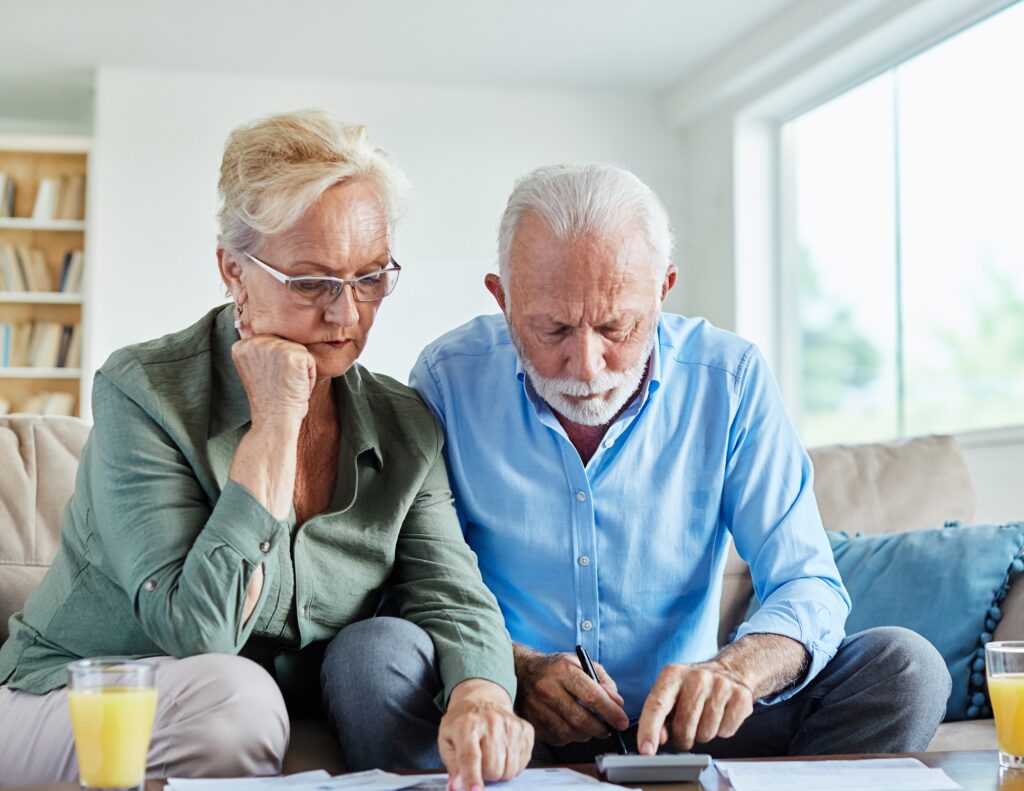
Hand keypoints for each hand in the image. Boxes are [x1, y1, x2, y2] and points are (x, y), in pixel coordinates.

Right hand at [231, 323, 316, 426]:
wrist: (274, 422)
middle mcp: (254, 342)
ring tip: (287, 386)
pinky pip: (310, 361)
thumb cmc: (270, 401)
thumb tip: (276, 335)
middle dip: (289, 366)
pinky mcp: (293, 355)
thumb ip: (261, 350)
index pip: (271, 341)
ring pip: (300, 351)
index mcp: (241, 346)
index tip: (268, 380)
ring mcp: (273, 347)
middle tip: (279, 385)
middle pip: (286, 343)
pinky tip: (296, 388)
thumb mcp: (257, 370)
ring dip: (299, 371)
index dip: (275, 364)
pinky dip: (309, 377)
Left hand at [439, 679, 532, 790]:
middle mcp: (491, 722)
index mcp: (466, 724)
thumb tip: (456, 787)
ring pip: (509, 769)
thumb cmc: (462, 724)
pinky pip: (522, 764)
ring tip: (491, 758)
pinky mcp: (525, 730)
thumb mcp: (447, 741)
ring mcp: (511, 725)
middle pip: (493, 768)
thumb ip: (452, 766)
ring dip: (499, 772)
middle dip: (485, 775)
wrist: (483, 700)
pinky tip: (503, 753)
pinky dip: (512, 765)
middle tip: (479, 765)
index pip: (470, 756)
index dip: (472, 777)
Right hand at [515, 649, 628, 746]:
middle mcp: (547, 688)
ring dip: (587, 733)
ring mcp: (537, 708)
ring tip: (592, 726)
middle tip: (609, 729)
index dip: (610, 712)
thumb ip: (603, 680)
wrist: (523, 672)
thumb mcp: (581, 663)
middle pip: (581, 718)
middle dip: (601, 728)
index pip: (591, 695)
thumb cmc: (557, 669)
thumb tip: (617, 703)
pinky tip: (574, 726)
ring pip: (570, 732)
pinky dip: (572, 736)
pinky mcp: (533, 723)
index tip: (622, 722)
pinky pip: (559, 738)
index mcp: (563, 670)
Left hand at [637, 661, 753, 753]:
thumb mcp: (670, 694)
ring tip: (704, 718)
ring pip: (705, 734)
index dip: (649, 730)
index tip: (646, 750)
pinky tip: (720, 716)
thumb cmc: (693, 688)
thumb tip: (657, 739)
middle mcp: (697, 676)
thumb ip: (658, 716)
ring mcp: (721, 685)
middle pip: (683, 727)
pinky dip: (721, 731)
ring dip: (702, 734)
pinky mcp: (741, 696)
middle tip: (685, 730)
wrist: (729, 671)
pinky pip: (725, 732)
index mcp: (673, 674)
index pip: (657, 705)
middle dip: (682, 738)